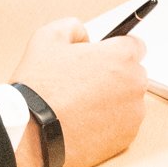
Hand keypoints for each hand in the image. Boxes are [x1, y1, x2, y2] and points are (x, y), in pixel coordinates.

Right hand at [13, 17, 147, 166]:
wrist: (32, 133)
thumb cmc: (40, 87)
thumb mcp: (47, 38)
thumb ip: (73, 27)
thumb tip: (85, 35)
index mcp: (121, 57)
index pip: (135, 46)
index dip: (116, 50)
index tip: (104, 58)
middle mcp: (134, 84)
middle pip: (132, 74)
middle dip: (114, 76)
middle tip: (84, 84)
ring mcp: (133, 114)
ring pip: (128, 101)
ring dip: (112, 101)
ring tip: (81, 107)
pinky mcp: (126, 138)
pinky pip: (122, 125)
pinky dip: (109, 124)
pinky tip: (84, 123)